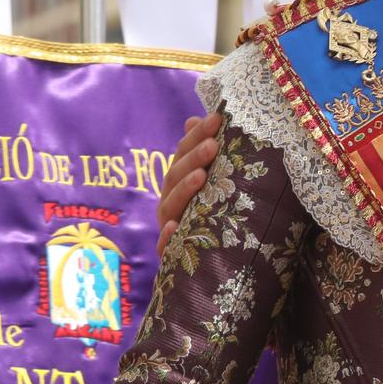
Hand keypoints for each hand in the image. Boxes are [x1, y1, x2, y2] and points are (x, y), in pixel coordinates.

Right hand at [155, 113, 222, 254]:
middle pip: (176, 176)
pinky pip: (166, 247)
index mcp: (179, 183)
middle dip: (193, 158)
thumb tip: (193, 120)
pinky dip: (168, 237)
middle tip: (213, 144)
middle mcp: (171, 202)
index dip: (197, 135)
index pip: (184, 154)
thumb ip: (205, 153)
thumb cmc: (212, 214)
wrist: (210, 264)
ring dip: (184, 189)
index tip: (216, 118)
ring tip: (201, 176)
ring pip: (171, 205)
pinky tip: (173, 227)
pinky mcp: (171, 254)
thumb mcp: (214, 183)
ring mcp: (169, 226)